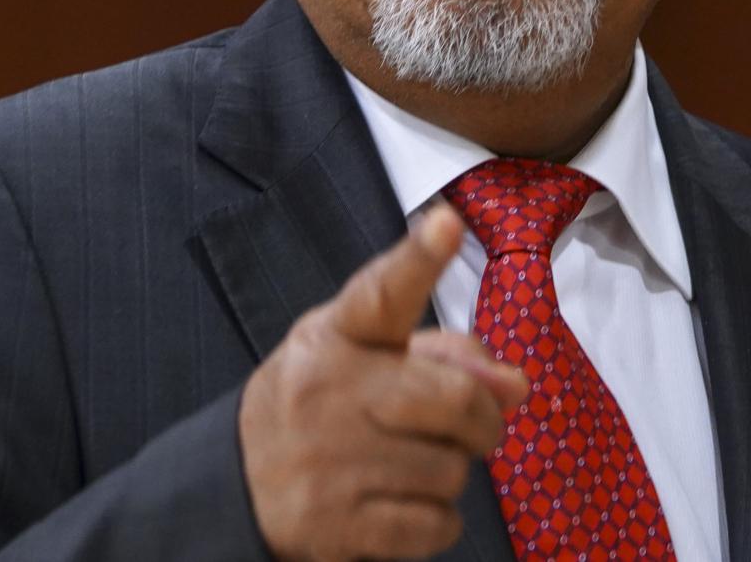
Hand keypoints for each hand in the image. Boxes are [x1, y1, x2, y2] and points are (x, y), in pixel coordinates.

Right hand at [238, 206, 528, 560]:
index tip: (447, 224)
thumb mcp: (363, 354)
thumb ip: (443, 353)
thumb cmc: (322, 402)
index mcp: (339, 333)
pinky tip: (402, 503)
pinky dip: (436, 520)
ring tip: (412, 462)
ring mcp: (330, 461)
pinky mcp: (336, 526)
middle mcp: (330, 389)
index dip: (419, 257)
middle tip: (472, 425)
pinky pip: (436, 525)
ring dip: (451, 471)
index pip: (382, 291)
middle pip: (455, 398)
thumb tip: (516, 386)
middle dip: (482, 418)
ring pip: (451, 468)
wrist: (234, 483)